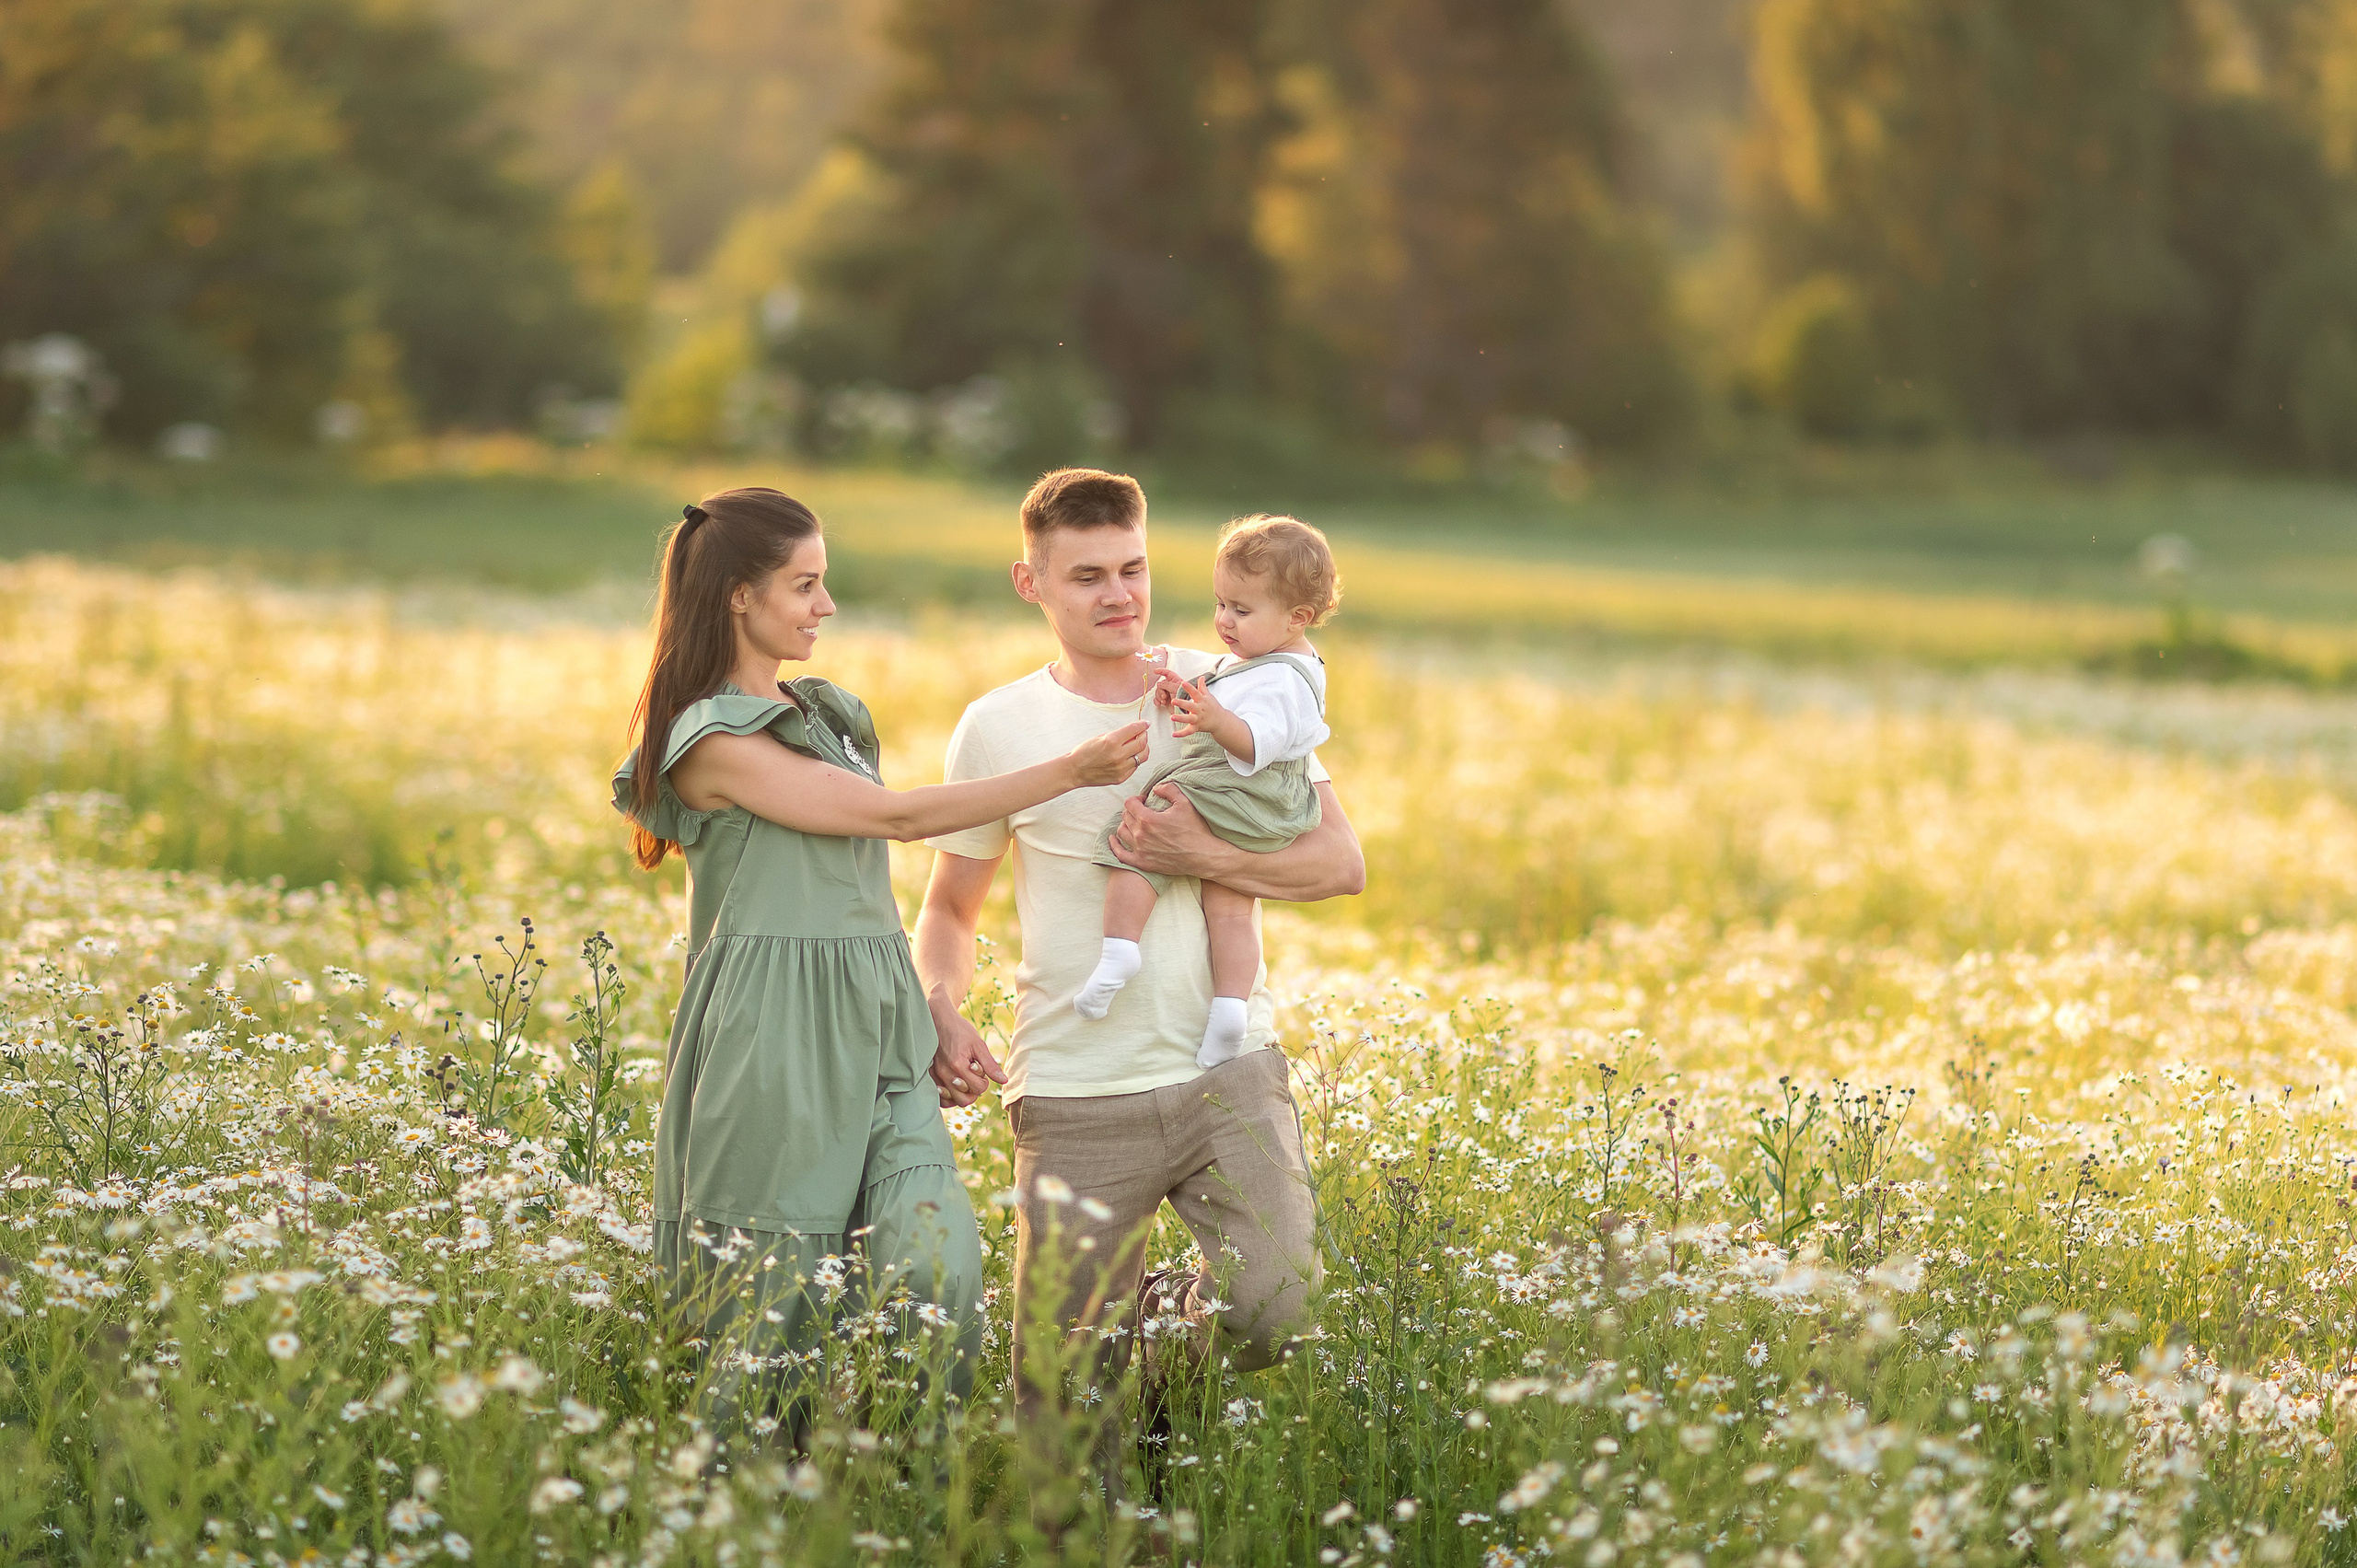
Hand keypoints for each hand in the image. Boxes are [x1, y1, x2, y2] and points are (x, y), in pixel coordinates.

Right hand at [929, 1010, 1005, 1107]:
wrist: (939, 1020)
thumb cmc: (960, 1030)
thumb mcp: (978, 1045)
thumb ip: (990, 1065)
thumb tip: (1004, 1081)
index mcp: (958, 1065)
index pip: (978, 1089)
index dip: (984, 1082)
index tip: (980, 1069)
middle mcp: (944, 1073)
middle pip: (964, 1099)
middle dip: (973, 1090)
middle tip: (973, 1077)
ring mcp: (935, 1076)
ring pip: (951, 1101)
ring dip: (961, 1094)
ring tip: (964, 1080)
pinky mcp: (929, 1076)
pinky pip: (939, 1097)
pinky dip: (949, 1096)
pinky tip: (955, 1086)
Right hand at [1068, 720, 1149, 786]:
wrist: (1074, 770)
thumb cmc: (1084, 752)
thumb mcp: (1100, 737)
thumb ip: (1118, 735)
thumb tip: (1134, 732)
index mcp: (1111, 741)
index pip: (1134, 730)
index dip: (1142, 725)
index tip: (1146, 723)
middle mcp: (1118, 755)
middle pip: (1142, 743)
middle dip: (1144, 736)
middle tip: (1142, 733)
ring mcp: (1121, 768)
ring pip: (1142, 756)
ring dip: (1143, 748)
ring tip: (1138, 745)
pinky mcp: (1121, 777)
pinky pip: (1135, 766)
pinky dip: (1135, 759)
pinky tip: (1130, 756)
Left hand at [1108, 783, 1225, 876]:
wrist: (1203, 856)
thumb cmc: (1195, 829)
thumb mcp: (1185, 803)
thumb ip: (1168, 789)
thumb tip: (1156, 788)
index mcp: (1148, 819)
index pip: (1130, 803)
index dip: (1137, 798)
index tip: (1145, 800)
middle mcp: (1140, 835)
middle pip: (1125, 816)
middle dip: (1132, 810)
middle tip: (1142, 810)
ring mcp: (1140, 850)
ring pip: (1121, 832)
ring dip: (1125, 824)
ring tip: (1134, 822)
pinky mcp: (1142, 863)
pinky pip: (1120, 855)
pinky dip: (1115, 846)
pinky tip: (1114, 839)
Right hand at [1150, 666, 1186, 708]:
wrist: (1185, 710)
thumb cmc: (1185, 698)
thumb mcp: (1176, 689)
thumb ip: (1167, 684)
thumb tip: (1159, 683)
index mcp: (1175, 681)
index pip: (1167, 673)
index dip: (1161, 671)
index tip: (1155, 671)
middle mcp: (1171, 686)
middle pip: (1160, 684)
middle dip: (1160, 690)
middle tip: (1164, 695)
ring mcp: (1168, 693)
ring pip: (1158, 692)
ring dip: (1159, 696)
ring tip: (1164, 700)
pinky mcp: (1165, 700)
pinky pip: (1157, 699)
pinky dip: (1157, 701)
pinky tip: (1159, 703)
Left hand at [1167, 676, 1225, 738]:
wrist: (1221, 721)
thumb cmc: (1213, 707)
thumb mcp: (1208, 696)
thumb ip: (1202, 687)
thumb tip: (1201, 676)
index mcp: (1201, 701)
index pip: (1195, 693)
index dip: (1189, 688)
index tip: (1183, 683)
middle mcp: (1199, 709)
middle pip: (1190, 706)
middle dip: (1182, 704)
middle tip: (1173, 701)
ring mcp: (1198, 719)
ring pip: (1189, 719)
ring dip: (1180, 718)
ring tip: (1172, 717)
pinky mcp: (1197, 727)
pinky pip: (1189, 731)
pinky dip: (1181, 734)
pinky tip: (1174, 734)